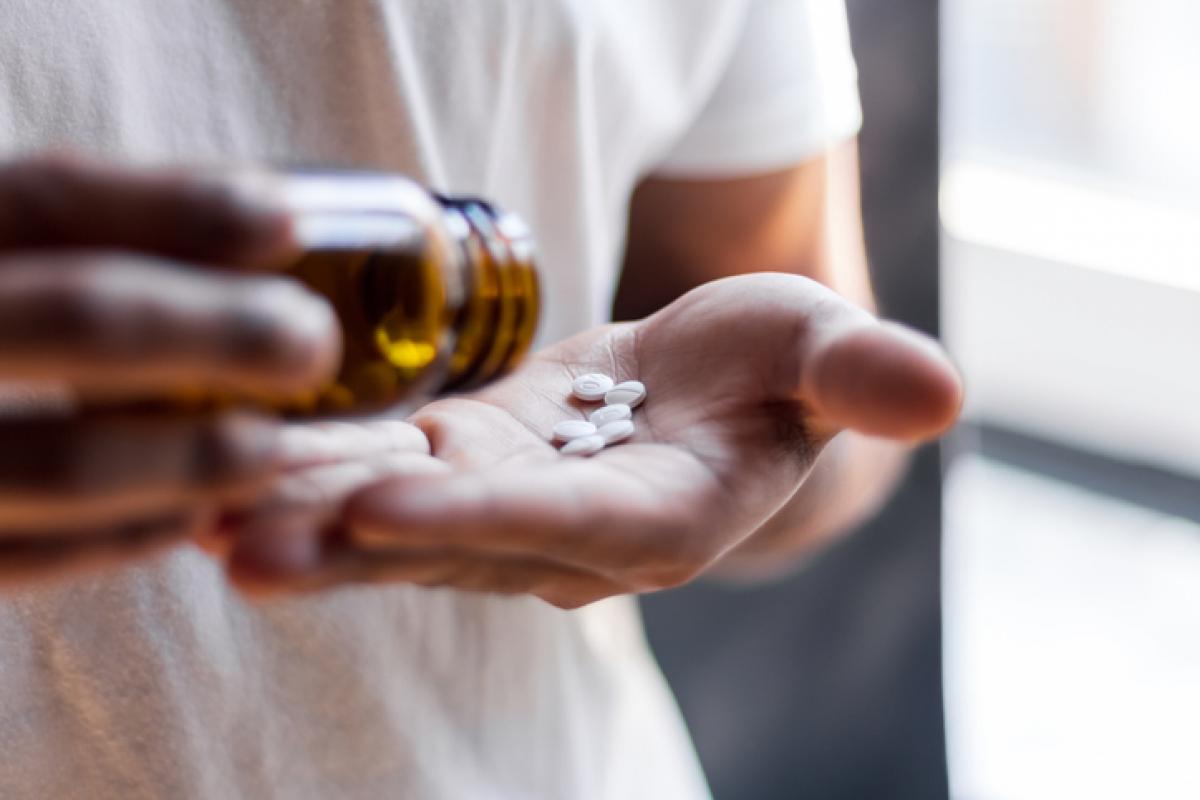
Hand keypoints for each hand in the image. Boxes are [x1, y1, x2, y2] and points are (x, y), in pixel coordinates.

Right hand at [0, 155, 338, 583]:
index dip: (174, 207)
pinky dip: (117, 534)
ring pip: (50, 460)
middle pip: (72, 318)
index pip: (43, 198)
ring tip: (270, 447)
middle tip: (312, 344)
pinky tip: (185, 516)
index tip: (285, 222)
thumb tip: (255, 237)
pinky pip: (19, 556)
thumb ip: (71, 246)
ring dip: (183, 455)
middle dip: (213, 332)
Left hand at [226, 273, 960, 607]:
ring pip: (396, 523)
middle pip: (450, 545)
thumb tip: (943, 394)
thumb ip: (862, 378)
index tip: (388, 504)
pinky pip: (378, 478)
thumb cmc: (768, 370)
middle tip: (241, 542)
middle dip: (351, 544)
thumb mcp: (819, 353)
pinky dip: (310, 475)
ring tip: (202, 515)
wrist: (704, 386)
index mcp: (658, 519)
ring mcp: (501, 510)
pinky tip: (226, 468)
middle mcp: (567, 538)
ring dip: (305, 520)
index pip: (564, 528)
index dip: (481, 517)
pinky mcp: (458, 471)